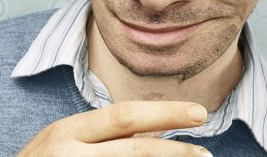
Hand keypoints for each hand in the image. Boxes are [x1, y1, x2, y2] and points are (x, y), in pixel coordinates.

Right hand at [17, 101, 211, 155]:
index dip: (165, 113)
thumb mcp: (60, 143)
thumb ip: (98, 136)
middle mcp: (66, 154)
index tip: (200, 113)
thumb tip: (151, 134)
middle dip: (175, 152)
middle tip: (206, 154)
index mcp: (66, 132)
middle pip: (133, 150)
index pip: (125, 116)